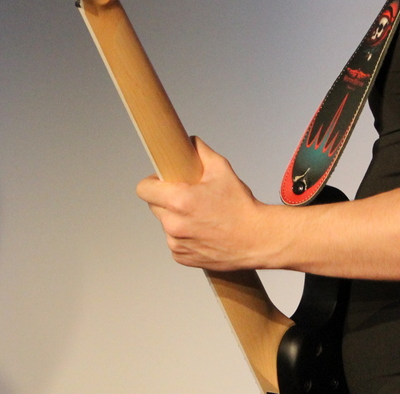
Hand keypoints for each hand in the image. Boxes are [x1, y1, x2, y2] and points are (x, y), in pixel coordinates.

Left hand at [135, 137, 272, 270]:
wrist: (256, 240)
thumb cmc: (241, 206)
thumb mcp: (222, 170)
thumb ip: (201, 151)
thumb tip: (189, 141)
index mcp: (179, 201)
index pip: (144, 189)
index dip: (152, 182)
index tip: (163, 182)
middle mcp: (173, 225)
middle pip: (154, 206)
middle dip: (167, 199)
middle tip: (188, 196)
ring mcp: (176, 243)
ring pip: (166, 224)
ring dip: (176, 219)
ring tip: (200, 216)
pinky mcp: (182, 257)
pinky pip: (175, 241)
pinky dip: (184, 236)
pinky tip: (203, 231)